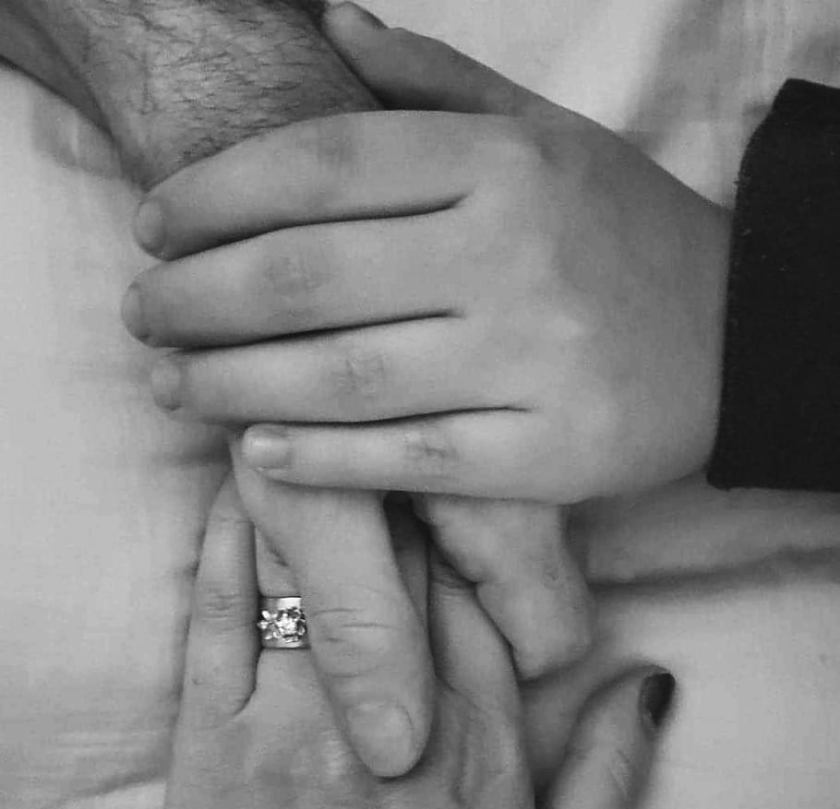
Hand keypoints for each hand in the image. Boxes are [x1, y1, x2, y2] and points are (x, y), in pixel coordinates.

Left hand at [124, 2, 730, 502]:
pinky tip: (255, 452)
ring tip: (173, 383)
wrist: (738, 336)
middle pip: (309, 275)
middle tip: (142, 312)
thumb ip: (433, 81)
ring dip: (233, 384)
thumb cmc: (622, 234)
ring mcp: (534, 362)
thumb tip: (328, 20)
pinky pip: (409, 458)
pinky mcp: (548, 455)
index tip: (152, 223)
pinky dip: (320, 460)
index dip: (215, 194)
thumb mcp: (545, 136)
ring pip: (344, 375)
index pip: (322, 165)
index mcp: (505, 166)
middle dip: (196, 296)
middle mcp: (515, 257)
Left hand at [163, 476, 673, 808]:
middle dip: (391, 495)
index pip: (477, 593)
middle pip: (398, 571)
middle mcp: (397, 716)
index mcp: (480, 741)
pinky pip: (224, 619)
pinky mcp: (218, 743)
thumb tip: (649, 682)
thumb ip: (607, 773)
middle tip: (378, 427)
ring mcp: (299, 725)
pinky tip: (236, 494)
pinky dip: (228, 547)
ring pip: (313, 574)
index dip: (457, 523)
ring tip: (309, 435)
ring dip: (311, 497)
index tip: (441, 473)